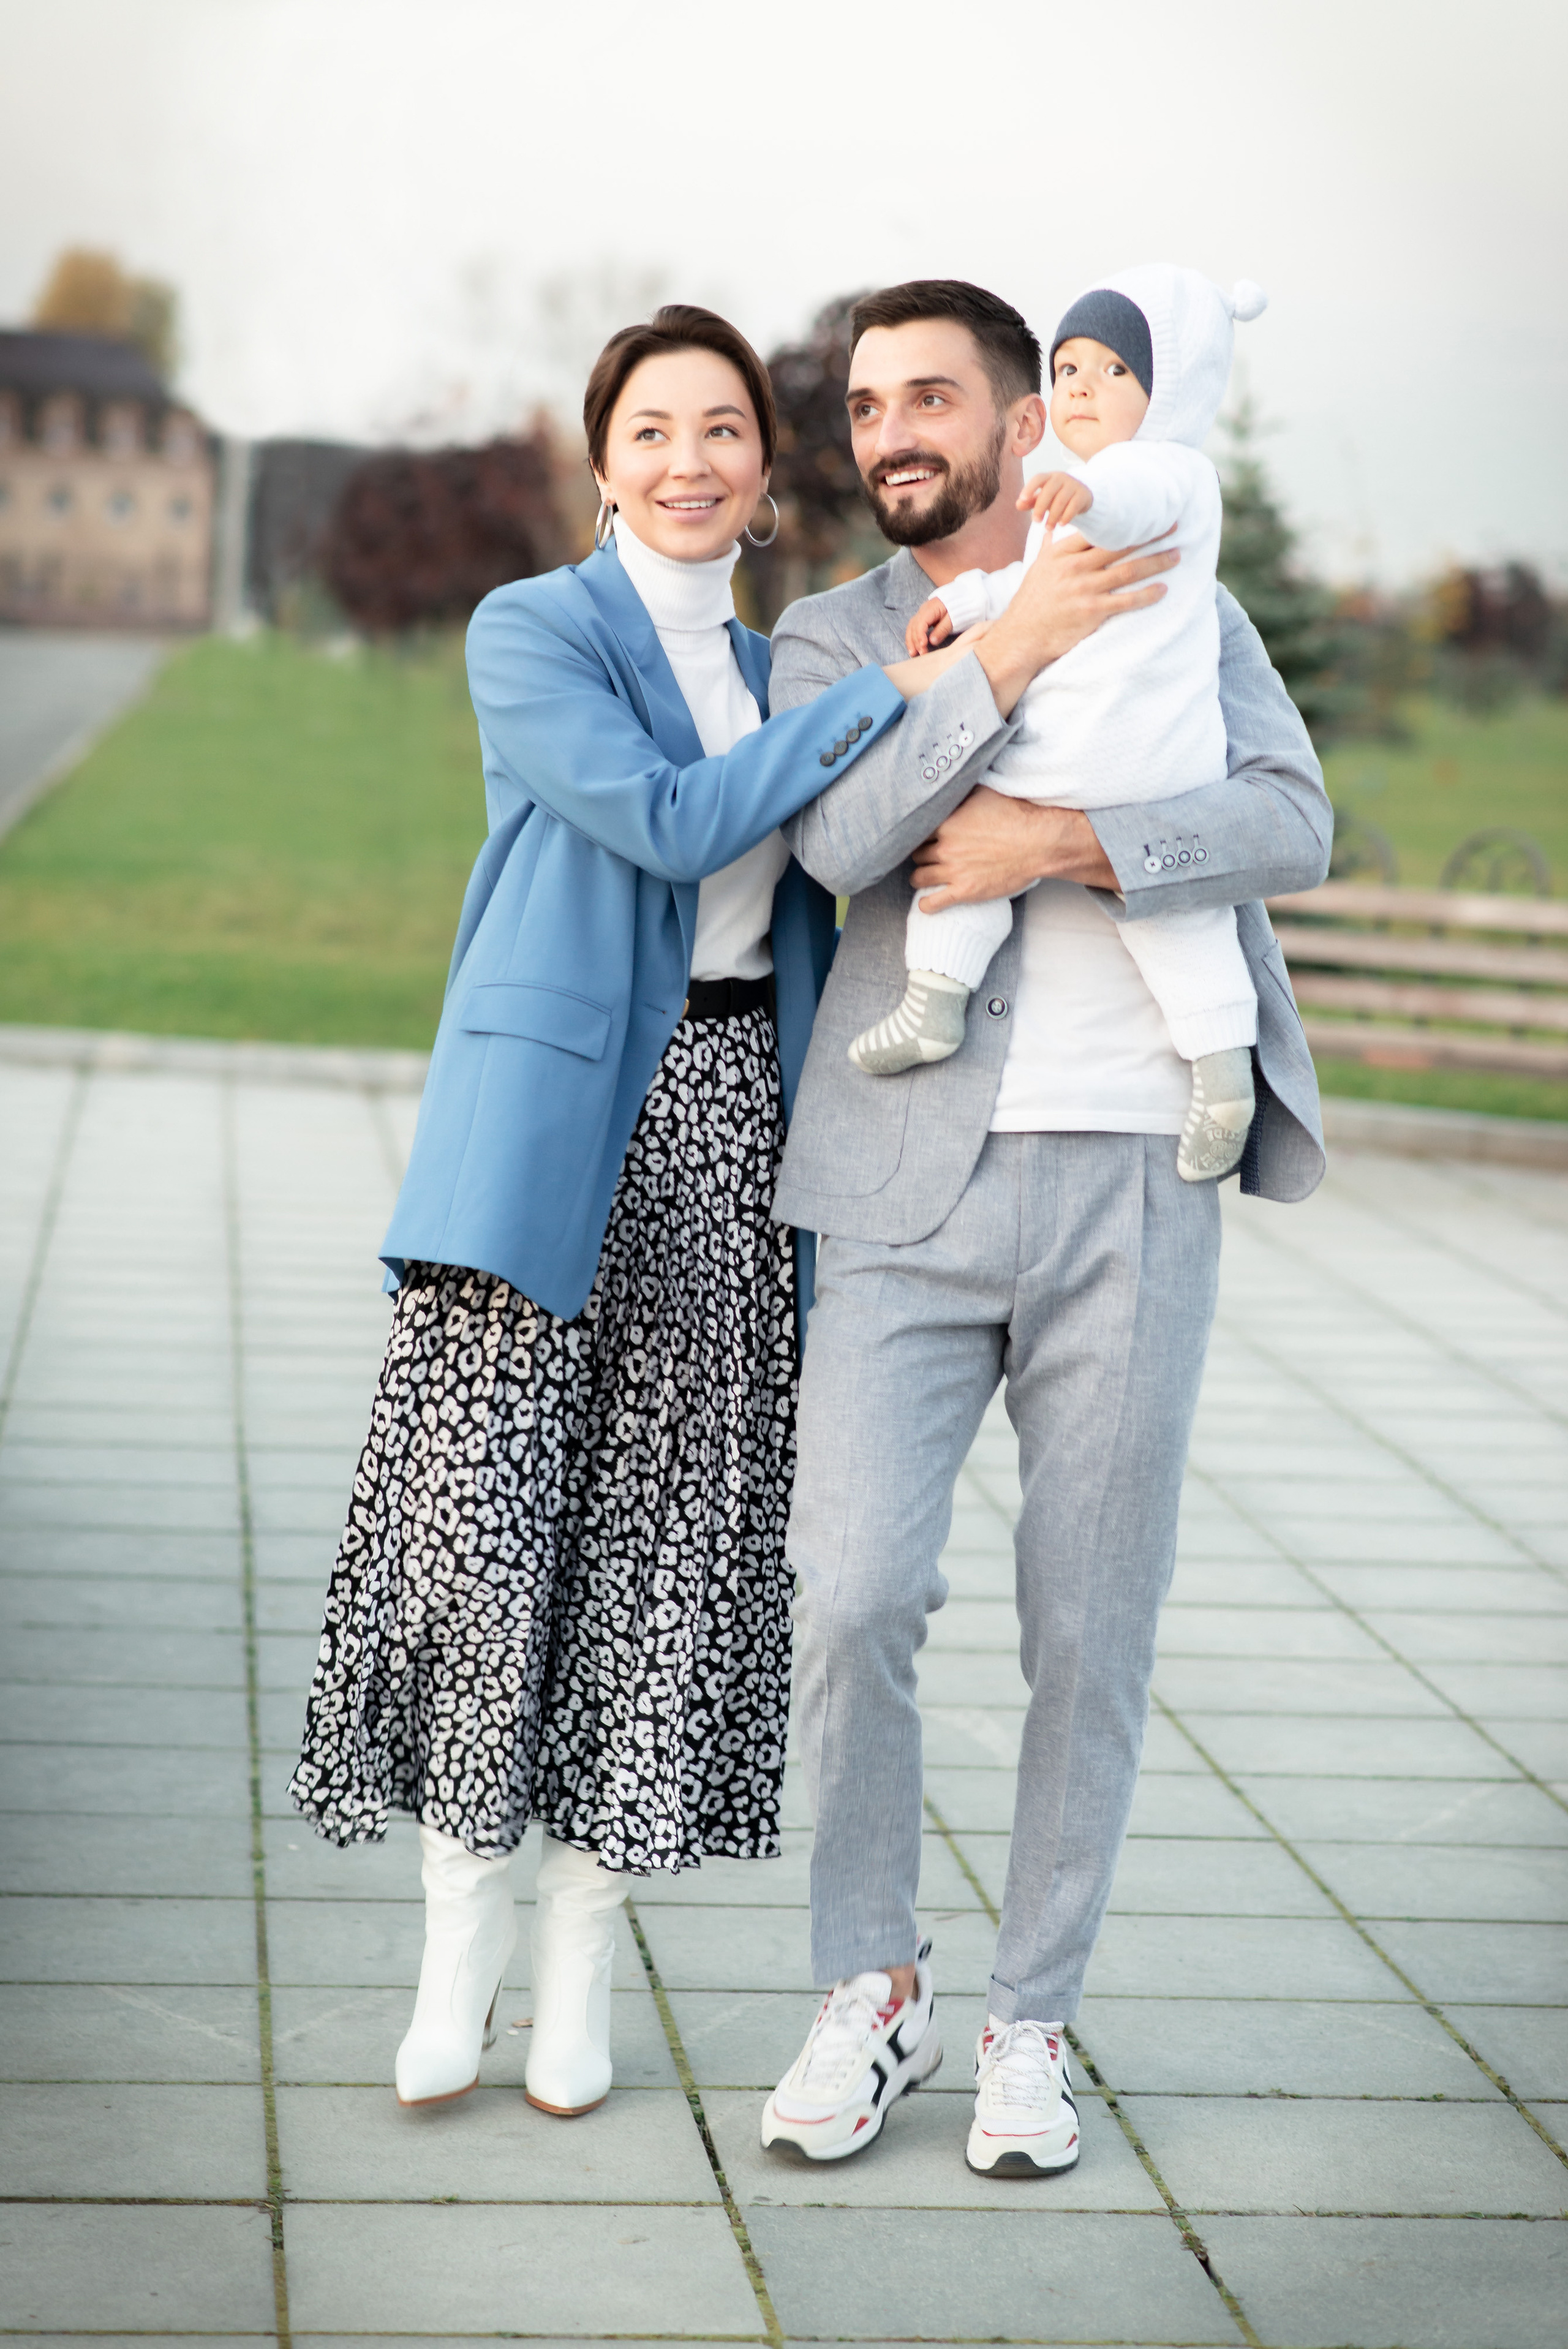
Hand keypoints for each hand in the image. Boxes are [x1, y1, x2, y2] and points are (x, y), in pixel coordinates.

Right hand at [904, 595, 954, 657]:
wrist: (960, 597)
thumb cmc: (958, 608)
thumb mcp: (952, 619)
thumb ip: (942, 629)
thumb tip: (932, 641)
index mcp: (930, 609)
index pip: (921, 623)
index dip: (920, 635)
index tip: (923, 645)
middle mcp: (923, 610)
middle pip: (914, 626)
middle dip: (915, 641)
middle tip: (921, 653)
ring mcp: (921, 614)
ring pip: (911, 628)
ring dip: (911, 641)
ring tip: (913, 653)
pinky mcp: (923, 618)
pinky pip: (914, 628)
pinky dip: (913, 638)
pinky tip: (914, 647)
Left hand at [909, 786, 1116, 908]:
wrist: (1039, 842)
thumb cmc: (1017, 815)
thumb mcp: (985, 793)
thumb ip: (962, 792)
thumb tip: (951, 782)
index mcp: (946, 823)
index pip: (917, 830)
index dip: (919, 833)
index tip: (923, 835)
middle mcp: (945, 847)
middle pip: (917, 853)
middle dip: (921, 853)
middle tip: (926, 854)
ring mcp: (954, 870)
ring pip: (919, 877)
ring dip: (920, 876)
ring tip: (924, 875)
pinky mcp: (965, 891)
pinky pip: (933, 902)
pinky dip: (926, 904)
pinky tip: (926, 903)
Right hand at [973, 527, 1176, 717]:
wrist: (1021, 637)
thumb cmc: (1030, 603)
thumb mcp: (1037, 568)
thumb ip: (1049, 546)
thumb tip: (1050, 526)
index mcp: (1062, 552)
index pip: (1099, 530)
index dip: (1125, 520)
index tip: (1146, 514)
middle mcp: (1075, 567)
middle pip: (1121, 545)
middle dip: (1150, 535)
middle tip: (1174, 527)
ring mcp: (1084, 589)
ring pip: (1129, 570)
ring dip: (1157, 562)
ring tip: (1176, 555)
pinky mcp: (1092, 612)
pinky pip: (1127, 600)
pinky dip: (1147, 594)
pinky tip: (1162, 589)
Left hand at [1019, 470, 1093, 532]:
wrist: (1081, 496)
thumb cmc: (1056, 497)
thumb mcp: (1043, 499)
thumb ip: (1030, 502)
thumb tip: (1018, 505)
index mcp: (1049, 477)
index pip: (1038, 478)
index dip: (1029, 488)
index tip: (1022, 499)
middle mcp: (1061, 478)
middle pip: (1049, 490)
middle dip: (1041, 507)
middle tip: (1036, 521)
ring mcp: (1073, 485)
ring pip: (1061, 500)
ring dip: (1053, 516)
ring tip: (1048, 528)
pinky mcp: (1083, 495)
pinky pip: (1074, 506)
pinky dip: (1066, 516)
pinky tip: (1061, 525)